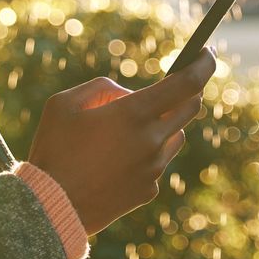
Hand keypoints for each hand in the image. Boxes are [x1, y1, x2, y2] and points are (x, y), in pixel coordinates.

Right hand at [27, 49, 216, 235]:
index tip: (208, 51)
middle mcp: (151, 140)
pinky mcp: (148, 190)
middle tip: (177, 83)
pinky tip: (120, 157)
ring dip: (166, 122)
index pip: (187, 82)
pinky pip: (158, 162)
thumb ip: (102, 87)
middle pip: (191, 107)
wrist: (50, 208)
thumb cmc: (54, 150)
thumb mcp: (65, 103)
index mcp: (134, 113)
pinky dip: (149, 152)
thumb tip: (129, 95)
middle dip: (189, 90)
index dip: (204, 63)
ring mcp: (153, 168)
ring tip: (136, 124)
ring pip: (176, 135)